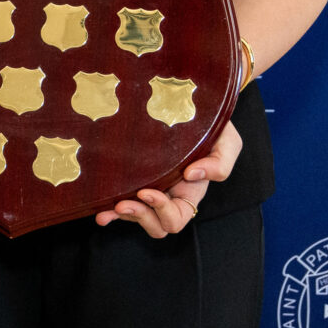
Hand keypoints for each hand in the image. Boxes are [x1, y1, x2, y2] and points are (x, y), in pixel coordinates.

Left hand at [96, 119, 241, 237]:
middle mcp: (168, 194)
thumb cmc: (211, 126)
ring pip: (136, 216)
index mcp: (189, 192)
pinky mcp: (130, 176)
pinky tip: (100, 210)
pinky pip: (120, 200)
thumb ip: (219, 164)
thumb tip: (192, 176)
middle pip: (156, 224)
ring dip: (122, 216)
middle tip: (122, 203)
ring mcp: (147, 185)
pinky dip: (109, 210)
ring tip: (107, 209)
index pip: (177, 217)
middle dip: (140, 217)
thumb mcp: (227, 143)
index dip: (162, 211)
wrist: (189, 103)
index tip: (147, 191)